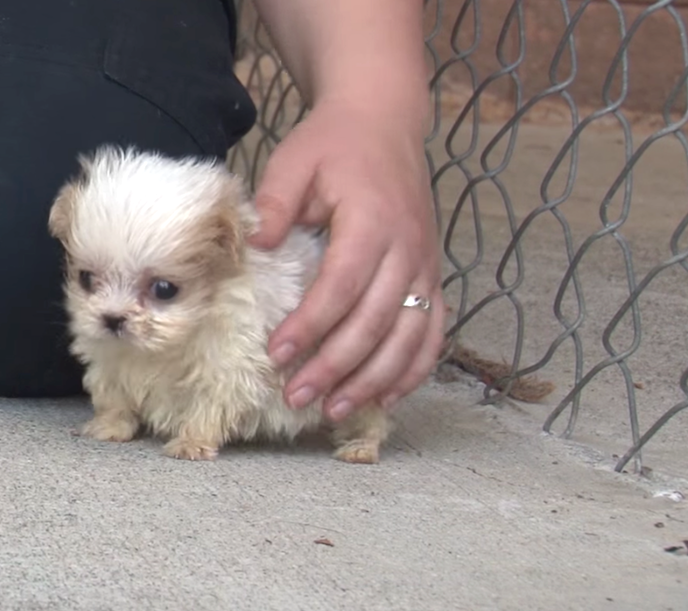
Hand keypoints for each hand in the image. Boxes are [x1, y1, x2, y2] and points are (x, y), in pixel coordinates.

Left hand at [248, 98, 445, 420]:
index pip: (342, 285)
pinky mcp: (432, 277)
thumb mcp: (293, 161)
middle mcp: (407, 248)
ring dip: (374, 379)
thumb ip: (274, 202)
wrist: (385, 122)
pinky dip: (413, 370)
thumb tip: (254, 243)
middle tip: (297, 396)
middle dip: (335, 366)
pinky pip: (432, 333)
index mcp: (372, 219)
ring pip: (409, 337)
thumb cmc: (332, 145)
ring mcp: (425, 266)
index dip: (311, 325)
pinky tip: (386, 398)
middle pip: (375, 321)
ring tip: (336, 410)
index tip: (277, 354)